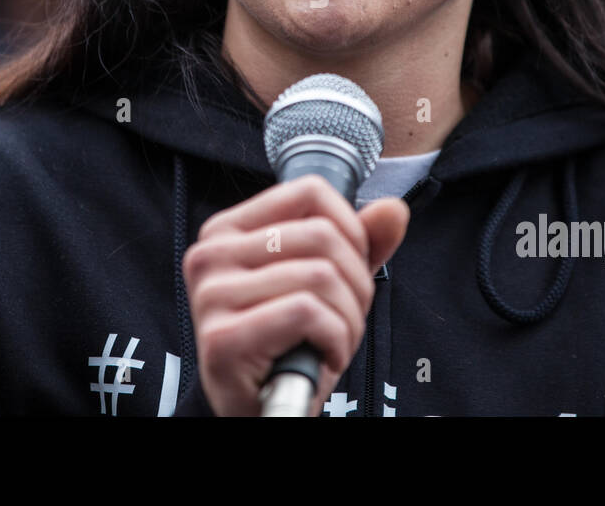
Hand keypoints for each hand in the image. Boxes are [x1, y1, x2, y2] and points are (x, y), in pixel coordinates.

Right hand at [182, 174, 409, 415]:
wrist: (259, 411)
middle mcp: (210, 255)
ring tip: (333, 340)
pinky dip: (335, 339)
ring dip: (348, 319)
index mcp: (227, 230)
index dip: (350, 230)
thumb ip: (359, 243)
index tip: (350, 269)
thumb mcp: (328, 283)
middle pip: (322, 235)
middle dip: (356, 283)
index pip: (309, 192)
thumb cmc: (290, 341)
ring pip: (320, 276)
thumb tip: (394, 209)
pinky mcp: (222, 338)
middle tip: (344, 318)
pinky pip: (308, 312)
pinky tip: (323, 357)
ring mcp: (210, 296)